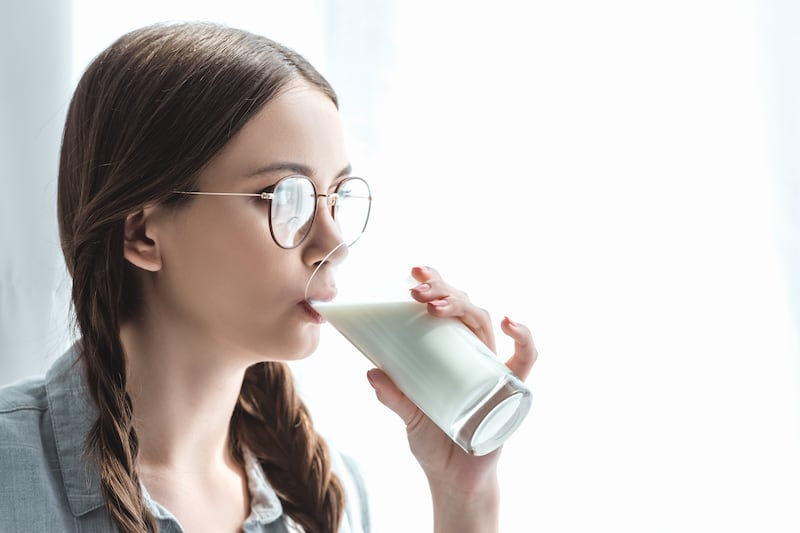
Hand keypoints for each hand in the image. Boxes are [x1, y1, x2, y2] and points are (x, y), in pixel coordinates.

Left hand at [365, 266, 537, 495]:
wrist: (455, 480)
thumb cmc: (435, 442)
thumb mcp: (409, 415)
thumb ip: (393, 395)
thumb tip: (372, 371)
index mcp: (451, 352)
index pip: (447, 309)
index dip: (436, 284)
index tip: (414, 272)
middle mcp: (474, 354)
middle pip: (465, 309)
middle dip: (442, 291)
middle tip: (416, 289)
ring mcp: (493, 368)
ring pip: (485, 324)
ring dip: (463, 307)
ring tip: (436, 305)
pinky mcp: (511, 389)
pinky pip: (526, 359)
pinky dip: (523, 338)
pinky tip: (511, 322)